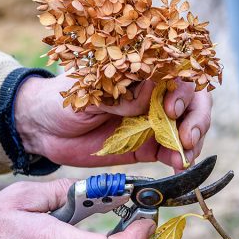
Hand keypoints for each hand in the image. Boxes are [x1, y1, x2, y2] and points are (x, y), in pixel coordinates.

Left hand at [14, 74, 211, 170]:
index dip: (183, 90)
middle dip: (196, 118)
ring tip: (185, 155)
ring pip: (187, 126)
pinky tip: (178, 166)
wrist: (42, 129)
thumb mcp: (88, 90)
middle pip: (192, 100)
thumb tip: (150, 93)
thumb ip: (119, 94)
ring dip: (193, 140)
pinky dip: (179, 158)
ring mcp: (151, 120)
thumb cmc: (63, 98)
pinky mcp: (146, 146)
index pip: (177, 73)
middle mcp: (152, 94)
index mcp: (140, 72)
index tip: (171, 108)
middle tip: (187, 137)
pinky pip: (171, 151)